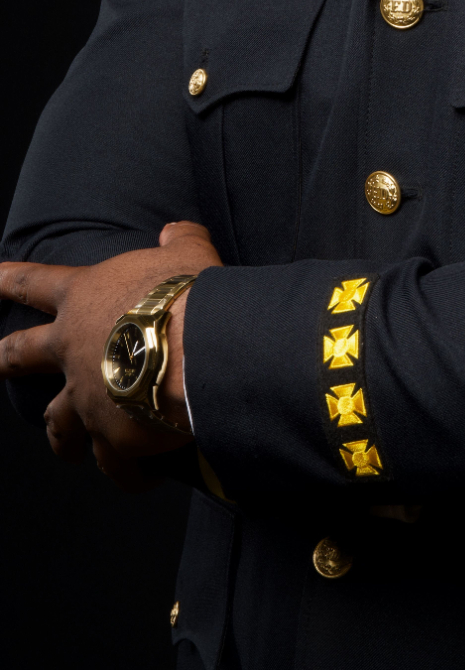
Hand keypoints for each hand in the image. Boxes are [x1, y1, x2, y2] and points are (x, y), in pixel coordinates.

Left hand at [0, 221, 221, 490]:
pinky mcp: (113, 440)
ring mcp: (86, 399)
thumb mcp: (188, 253)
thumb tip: (176, 230)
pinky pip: (115, 467)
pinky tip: (141, 478)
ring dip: (61, 438)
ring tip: (68, 450)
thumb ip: (179, 240)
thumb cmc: (190, 293)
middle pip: (19, 356)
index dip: (4, 281)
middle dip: (4, 360)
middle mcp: (72, 349)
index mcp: (83, 299)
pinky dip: (127, 474)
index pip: (31, 282)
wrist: (200, 349)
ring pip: (57, 426)